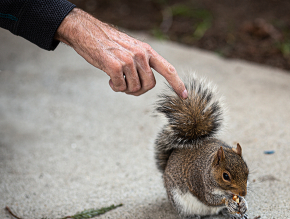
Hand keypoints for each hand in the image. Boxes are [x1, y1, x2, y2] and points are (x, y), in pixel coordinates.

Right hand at [55, 8, 186, 98]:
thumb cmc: (109, 44)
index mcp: (147, 51)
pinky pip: (120, 87)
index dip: (177, 83)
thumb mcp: (131, 49)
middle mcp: (141, 55)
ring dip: (124, 89)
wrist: (87, 32)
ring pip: (134, 88)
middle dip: (139, 90)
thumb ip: (142, 64)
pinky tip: (109, 79)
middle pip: (149, 85)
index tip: (184, 96)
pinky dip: (115, 87)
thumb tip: (146, 84)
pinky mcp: (115, 66)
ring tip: (116, 79)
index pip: (168, 69)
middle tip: (127, 86)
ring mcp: (129, 60)